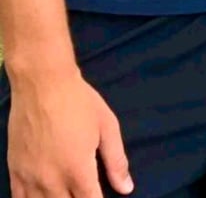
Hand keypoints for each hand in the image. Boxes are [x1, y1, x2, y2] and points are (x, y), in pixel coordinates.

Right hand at [7, 67, 132, 196]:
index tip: (99, 197)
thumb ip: (116, 160)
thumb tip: (127, 189)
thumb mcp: (107, 126)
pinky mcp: (14, 171)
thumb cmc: (79, 101)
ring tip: (65, 194)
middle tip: (82, 192)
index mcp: (78, 171)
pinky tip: (41, 196)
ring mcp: (30, 178)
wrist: (42, 82)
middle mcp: (53, 181)